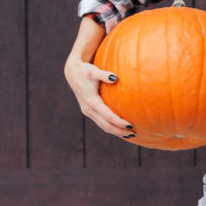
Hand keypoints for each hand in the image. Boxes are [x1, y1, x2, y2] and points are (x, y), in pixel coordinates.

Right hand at [64, 17, 134, 138]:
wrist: (72, 73)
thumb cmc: (85, 70)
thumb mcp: (94, 71)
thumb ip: (103, 75)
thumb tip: (114, 77)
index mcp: (91, 102)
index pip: (107, 116)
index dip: (118, 122)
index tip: (130, 125)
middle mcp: (88, 109)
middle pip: (105, 125)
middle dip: (119, 131)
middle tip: (133, 134)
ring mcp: (88, 111)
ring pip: (103, 126)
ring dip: (115, 131)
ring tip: (129, 135)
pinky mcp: (89, 111)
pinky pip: (101, 122)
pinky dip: (111, 127)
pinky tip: (120, 128)